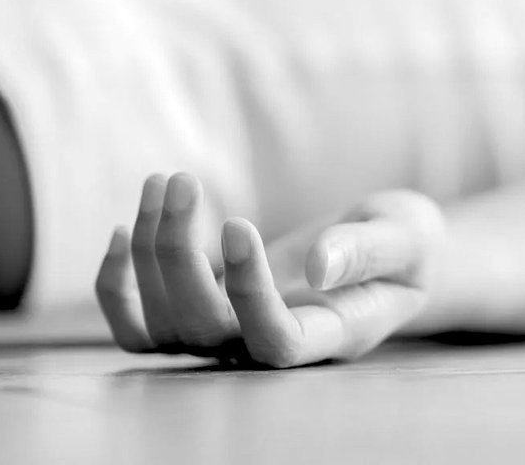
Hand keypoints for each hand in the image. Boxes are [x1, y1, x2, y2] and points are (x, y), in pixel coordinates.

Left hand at [96, 173, 445, 367]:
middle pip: (201, 330)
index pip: (274, 341)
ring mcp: (231, 334)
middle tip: (182, 179)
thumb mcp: (407, 237)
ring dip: (147, 253)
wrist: (389, 253)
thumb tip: (321, 265)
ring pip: (161, 325)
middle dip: (176, 254)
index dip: (247, 293)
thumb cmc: (407, 245)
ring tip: (165, 182)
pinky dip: (117, 284)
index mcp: (329, 335)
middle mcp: (270, 345)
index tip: (239, 223)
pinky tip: (125, 227)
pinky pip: (139, 323)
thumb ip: (369, 250)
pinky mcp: (204, 312)